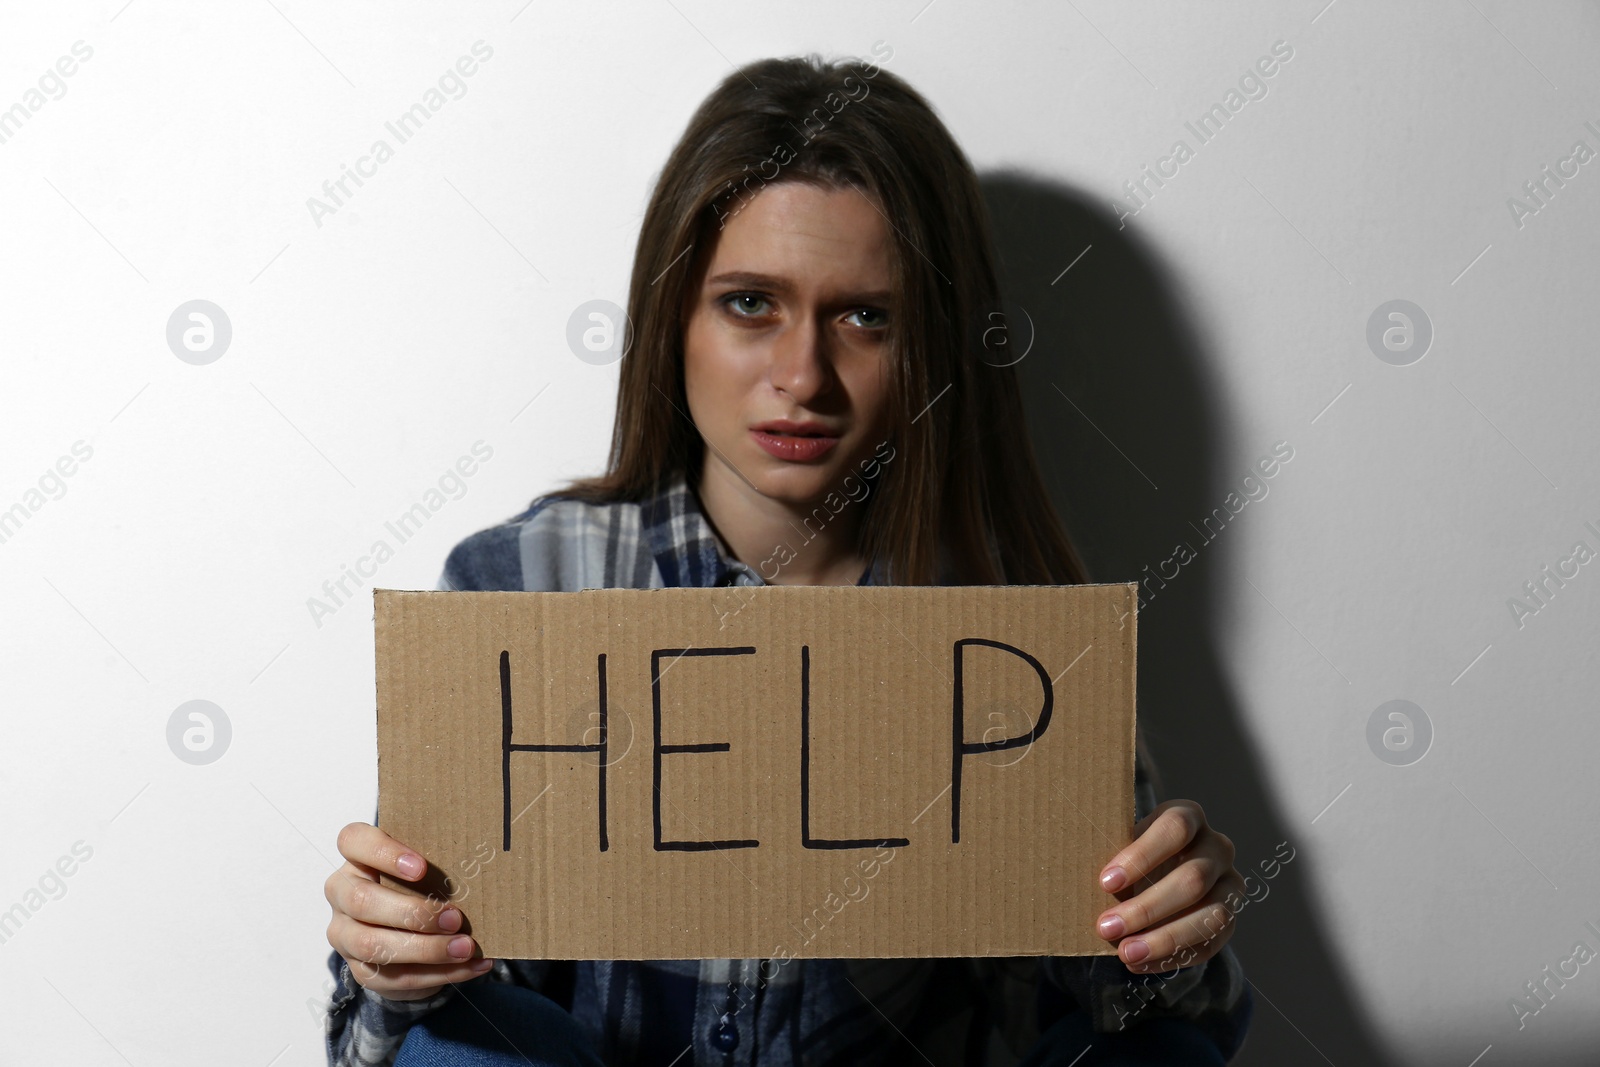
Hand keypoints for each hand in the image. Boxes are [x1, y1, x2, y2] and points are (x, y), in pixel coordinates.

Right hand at [325, 822, 492, 999]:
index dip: (384, 852)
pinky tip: (472, 966)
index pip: (353, 841)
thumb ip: (437, 862)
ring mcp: (345, 935)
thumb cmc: (419, 886)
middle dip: (413, 912)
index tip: (422, 867)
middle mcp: (342, 895)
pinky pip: (396, 977)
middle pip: (362, 901)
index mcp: (357, 859)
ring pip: (374, 945)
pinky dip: (440, 973)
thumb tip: (480, 864)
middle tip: (455, 917)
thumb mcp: (424, 869)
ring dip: (426, 949)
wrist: (405, 931)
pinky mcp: (362, 970)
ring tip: (466, 947)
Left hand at [1094, 800, 1242, 972]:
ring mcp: (1230, 883)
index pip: (1175, 828)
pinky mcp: (1230, 918)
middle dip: (1146, 908)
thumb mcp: (1122, 848)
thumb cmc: (1132, 857)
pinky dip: (1173, 957)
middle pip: (1192, 878)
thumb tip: (1077, 885)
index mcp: (1188, 817)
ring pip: (1211, 915)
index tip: (1105, 882)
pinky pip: (1211, 943)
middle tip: (1106, 927)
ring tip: (1125, 953)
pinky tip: (1141, 964)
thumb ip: (1113, 862)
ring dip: (1164, 939)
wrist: (1159, 875)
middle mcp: (1217, 847)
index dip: (1142, 856)